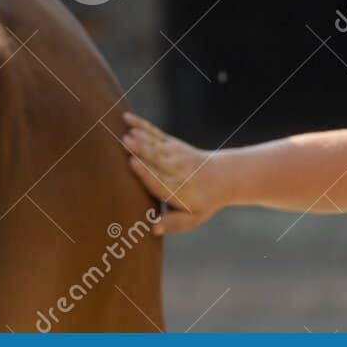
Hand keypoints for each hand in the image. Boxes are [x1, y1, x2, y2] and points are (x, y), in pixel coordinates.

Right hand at [121, 111, 221, 234]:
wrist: (221, 177)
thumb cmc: (200, 202)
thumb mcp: (191, 218)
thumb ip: (173, 223)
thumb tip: (153, 228)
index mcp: (178, 191)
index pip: (159, 181)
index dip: (145, 172)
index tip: (132, 163)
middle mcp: (175, 170)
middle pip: (155, 160)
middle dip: (141, 151)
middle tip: (125, 142)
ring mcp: (173, 154)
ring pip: (155, 145)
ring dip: (140, 137)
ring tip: (125, 131)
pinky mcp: (170, 142)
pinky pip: (153, 132)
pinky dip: (140, 124)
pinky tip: (126, 118)